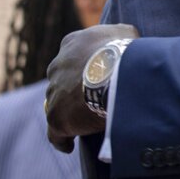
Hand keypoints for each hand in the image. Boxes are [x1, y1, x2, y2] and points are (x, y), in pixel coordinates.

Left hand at [45, 24, 138, 152]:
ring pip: (59, 104)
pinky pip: (55, 132)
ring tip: (87, 122)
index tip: (95, 76)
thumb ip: (118, 35)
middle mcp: (57, 65)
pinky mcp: (56, 116)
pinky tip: (69, 145)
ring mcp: (54, 92)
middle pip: (63, 80)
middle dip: (73, 88)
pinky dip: (61, 138)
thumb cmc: (125, 52)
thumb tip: (123, 39)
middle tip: (92, 99)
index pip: (73, 56)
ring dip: (71, 112)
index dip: (84, 66)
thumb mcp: (125, 33)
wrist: (117, 73)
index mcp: (72, 43)